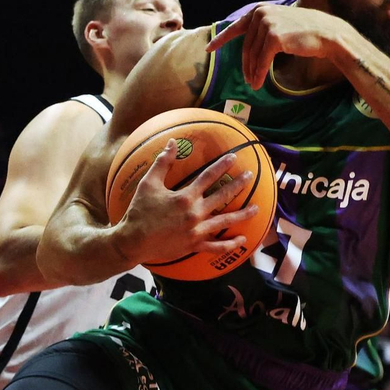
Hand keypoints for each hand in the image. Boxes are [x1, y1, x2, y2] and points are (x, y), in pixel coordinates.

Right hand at [113, 141, 260, 266]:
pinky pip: (216, 247)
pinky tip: (242, 240)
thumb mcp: (148, 184)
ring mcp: (197, 231)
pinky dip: (230, 245)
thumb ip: (162, 163)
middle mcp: (195, 213)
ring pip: (225, 222)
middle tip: (250, 177)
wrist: (133, 241)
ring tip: (256, 208)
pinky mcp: (194, 246)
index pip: (208, 177)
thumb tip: (172, 143)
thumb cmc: (139, 212)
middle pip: (222, 196)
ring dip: (242, 215)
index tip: (234, 158)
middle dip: (238, 185)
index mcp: (186, 197)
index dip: (222, 166)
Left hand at [207, 4, 346, 88]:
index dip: (221, 39)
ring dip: (253, 72)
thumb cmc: (306, 31)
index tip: (209, 49)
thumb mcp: (280, 23)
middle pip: (246, 45)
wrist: (328, 34)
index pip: (236, 27)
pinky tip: (258, 82)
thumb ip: (263, 29)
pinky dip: (260, 73)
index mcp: (260, 9)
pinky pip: (262, 61)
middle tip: (247, 79)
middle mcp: (260, 14)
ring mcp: (267, 24)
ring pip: (253, 55)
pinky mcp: (274, 38)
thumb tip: (248, 46)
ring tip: (254, 84)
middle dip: (246, 65)